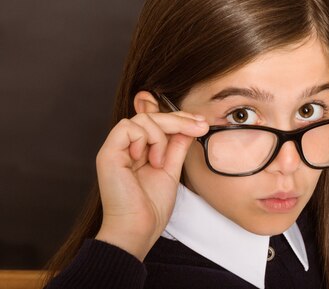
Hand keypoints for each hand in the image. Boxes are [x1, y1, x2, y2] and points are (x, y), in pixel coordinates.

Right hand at [94, 111, 208, 259]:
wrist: (138, 229)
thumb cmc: (151, 207)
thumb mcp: (172, 169)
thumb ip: (177, 146)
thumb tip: (191, 125)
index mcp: (139, 151)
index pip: (158, 123)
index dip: (180, 119)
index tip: (202, 123)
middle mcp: (126, 147)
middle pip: (152, 116)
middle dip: (179, 120)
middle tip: (200, 127)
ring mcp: (115, 149)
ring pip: (142, 119)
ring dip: (160, 137)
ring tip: (159, 162)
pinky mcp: (108, 153)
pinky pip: (128, 127)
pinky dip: (144, 139)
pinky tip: (147, 160)